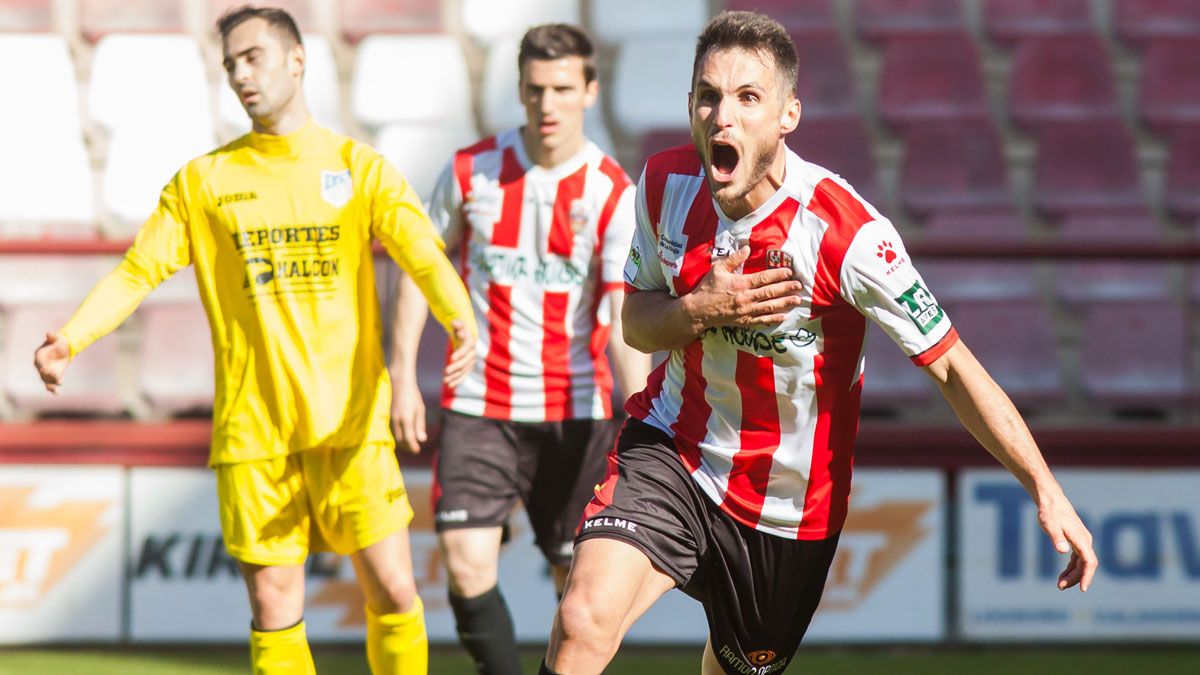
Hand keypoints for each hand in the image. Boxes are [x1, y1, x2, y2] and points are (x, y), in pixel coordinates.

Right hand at [33, 332, 70, 393]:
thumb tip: (49, 333)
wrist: (64, 349)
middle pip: (42, 371)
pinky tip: (56, 393)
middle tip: (55, 376)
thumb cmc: (59, 342)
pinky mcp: (52, 376)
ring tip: (57, 385)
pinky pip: (50, 384)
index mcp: (39, 355)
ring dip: (51, 383)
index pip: (39, 361)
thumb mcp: (58, 338)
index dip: (42, 365)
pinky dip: (52, 389)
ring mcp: (45, 371)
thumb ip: (54, 337)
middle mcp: (40, 364)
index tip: (45, 369)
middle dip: (47, 375)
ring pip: (45, 379)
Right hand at [390, 377, 425, 454]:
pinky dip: (398, 435)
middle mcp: (397, 421)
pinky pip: (392, 430)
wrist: (399, 383)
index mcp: (406, 419)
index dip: (413, 447)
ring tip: (410, 444)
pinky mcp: (388, 416)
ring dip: (402, 442)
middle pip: (401, 440)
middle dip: (407, 447)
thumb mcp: (420, 409)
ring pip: (395, 436)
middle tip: (414, 449)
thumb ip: (420, 425)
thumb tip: (422, 440)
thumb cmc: (413, 395)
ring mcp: (391, 419)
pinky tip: (403, 434)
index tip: (418, 451)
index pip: (409, 439)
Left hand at [444, 319, 475, 387]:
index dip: (460, 353)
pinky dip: (457, 380)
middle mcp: (473, 352)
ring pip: (465, 370)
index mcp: (470, 341)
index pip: (467, 347)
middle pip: (466, 361)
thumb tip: (455, 323)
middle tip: (446, 371)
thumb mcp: (458, 324)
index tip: (451, 358)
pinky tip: (449, 385)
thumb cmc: (459, 328)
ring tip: (445, 381)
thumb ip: (457, 323)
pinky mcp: (468, 367)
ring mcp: (471, 361)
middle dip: (457, 367)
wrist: (464, 335)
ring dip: (456, 376)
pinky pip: (463, 375)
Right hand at [686, 246, 803, 328]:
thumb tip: (747, 248)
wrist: (698, 311)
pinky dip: (773, 319)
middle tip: (799, 286)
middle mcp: (745, 298)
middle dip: (786, 288)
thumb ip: (734, 259)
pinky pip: (761, 320)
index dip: (778, 274)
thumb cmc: (707, 288)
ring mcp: (745, 311)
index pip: (763, 278)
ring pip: (769, 306)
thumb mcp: (717, 269)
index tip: (789, 272)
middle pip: (770, 292)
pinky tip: (784, 316)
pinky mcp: (744, 321)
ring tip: (797, 300)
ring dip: (784, 303)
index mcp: (740, 283)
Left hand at [1037, 494, 1096, 591]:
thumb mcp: (1050, 525)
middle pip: (1085, 565)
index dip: (1087, 576)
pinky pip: (1077, 559)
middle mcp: (1085, 541)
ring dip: (1073, 575)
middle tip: (1060, 586)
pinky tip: (1063, 575)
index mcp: (1081, 539)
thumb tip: (1062, 551)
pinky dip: (1071, 568)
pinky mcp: (1076, 541)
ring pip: (1081, 563)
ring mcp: (1081, 541)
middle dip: (1075, 578)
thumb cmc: (1050, 512)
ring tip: (1060, 584)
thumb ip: (1056, 538)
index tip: (1082, 588)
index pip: (1089, 562)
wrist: (1051, 501)